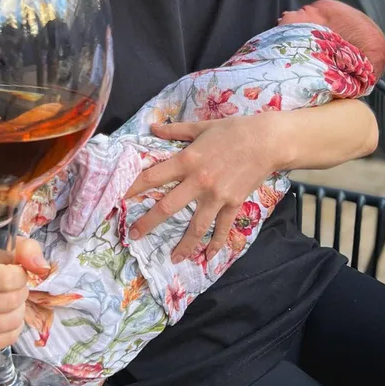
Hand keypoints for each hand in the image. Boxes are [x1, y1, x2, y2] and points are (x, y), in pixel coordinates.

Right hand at [0, 237, 49, 352]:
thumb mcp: (9, 250)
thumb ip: (28, 251)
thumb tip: (41, 268)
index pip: (7, 279)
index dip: (21, 277)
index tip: (17, 274)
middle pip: (9, 302)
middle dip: (21, 294)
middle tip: (15, 289)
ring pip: (8, 323)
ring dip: (18, 312)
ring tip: (11, 303)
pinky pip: (4, 342)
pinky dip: (13, 331)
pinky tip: (6, 318)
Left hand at [125, 115, 281, 263]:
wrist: (267, 140)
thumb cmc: (233, 130)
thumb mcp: (201, 126)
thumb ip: (175, 130)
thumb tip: (152, 128)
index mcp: (187, 160)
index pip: (152, 177)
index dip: (132, 188)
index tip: (117, 199)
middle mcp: (198, 182)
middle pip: (167, 207)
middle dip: (148, 223)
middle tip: (133, 236)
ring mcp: (217, 196)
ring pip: (196, 226)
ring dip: (184, 244)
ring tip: (173, 258)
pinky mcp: (233, 204)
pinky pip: (222, 228)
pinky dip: (216, 243)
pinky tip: (209, 257)